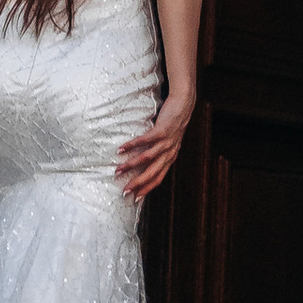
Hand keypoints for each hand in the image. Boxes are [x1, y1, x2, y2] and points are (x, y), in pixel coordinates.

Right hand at [116, 88, 193, 202]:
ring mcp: (166, 142)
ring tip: (118, 170)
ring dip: (131, 166)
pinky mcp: (162, 130)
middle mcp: (169, 152)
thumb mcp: (169, 141)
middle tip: (124, 191)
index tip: (135, 198)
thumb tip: (145, 159)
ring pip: (147, 158)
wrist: (184, 104)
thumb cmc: (173, 122)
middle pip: (152, 173)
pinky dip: (132, 145)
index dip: (147, 189)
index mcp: (170, 157)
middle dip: (138, 183)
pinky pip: (145, 140)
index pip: (159, 178)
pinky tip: (121, 148)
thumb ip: (159, 150)